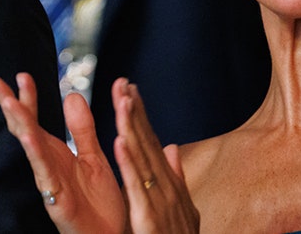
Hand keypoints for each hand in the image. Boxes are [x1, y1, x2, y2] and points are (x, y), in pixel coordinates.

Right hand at [0, 73, 124, 233]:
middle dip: (11, 105)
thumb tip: (72, 95)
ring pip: (30, 148)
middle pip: (25, 129)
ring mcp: (50, 180)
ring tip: (8, 101)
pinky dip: (35, 152)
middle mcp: (49, 164)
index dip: (28, 98)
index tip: (21, 75)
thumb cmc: (102, 205)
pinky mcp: (57, 198)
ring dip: (19, 123)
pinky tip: (28, 135)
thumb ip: (83, 129)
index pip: (36, 120)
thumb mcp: (94, 158)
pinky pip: (44, 171)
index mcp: (58, 153)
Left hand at [111, 79, 199, 233]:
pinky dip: (129, 164)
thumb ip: (176, 177)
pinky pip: (137, 188)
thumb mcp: (181, 207)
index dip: (140, 115)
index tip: (130, 88)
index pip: (152, 142)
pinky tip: (119, 142)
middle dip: (135, 111)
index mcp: (169, 184)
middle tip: (123, 81)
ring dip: (132, 127)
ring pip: (143, 158)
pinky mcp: (149, 218)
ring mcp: (160, 202)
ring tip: (123, 100)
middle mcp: (167, 188)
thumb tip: (171, 147)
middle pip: (147, 143)